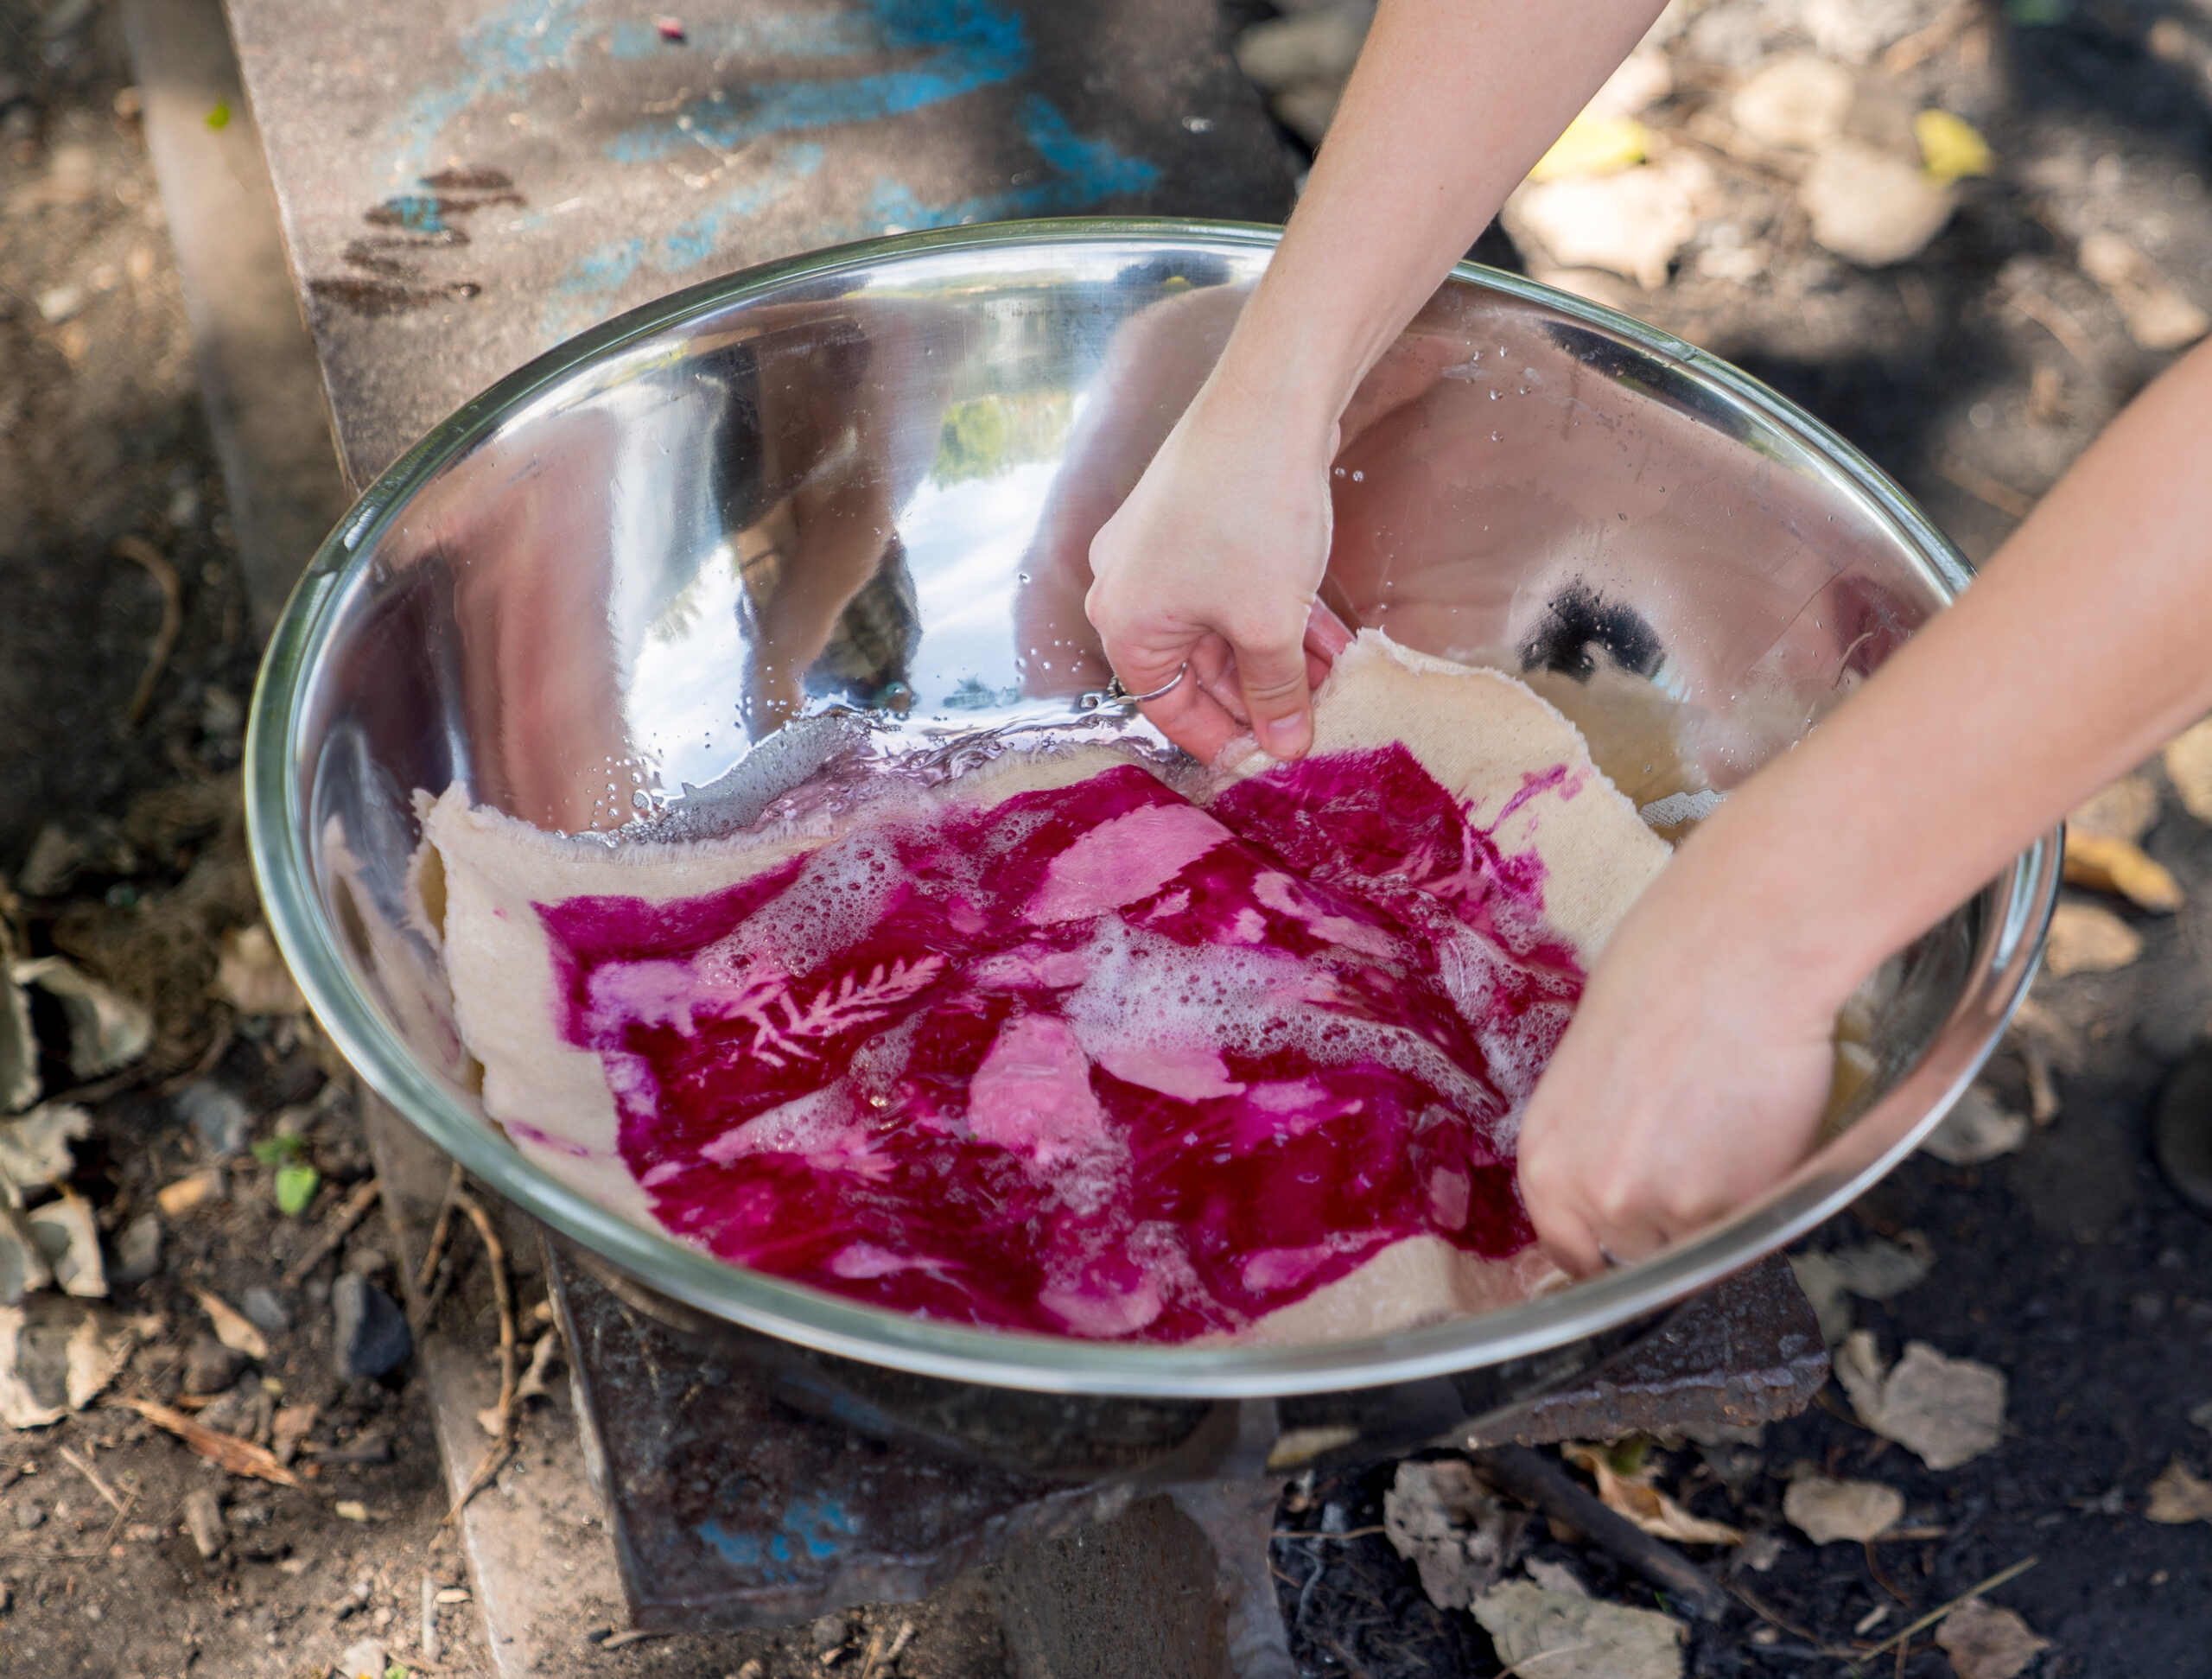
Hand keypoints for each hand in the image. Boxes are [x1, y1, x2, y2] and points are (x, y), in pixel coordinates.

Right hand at [1086, 385, 1350, 764]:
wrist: (1271, 399)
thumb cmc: (1253, 513)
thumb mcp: (1271, 625)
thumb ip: (1277, 693)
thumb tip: (1284, 746)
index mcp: (1124, 622)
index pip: (1168, 709)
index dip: (1226, 739)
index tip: (1275, 759)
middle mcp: (1128, 585)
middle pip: (1196, 669)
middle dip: (1262, 694)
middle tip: (1318, 719)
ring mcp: (1159, 548)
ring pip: (1221, 627)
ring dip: (1278, 657)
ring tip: (1337, 679)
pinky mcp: (1195, 518)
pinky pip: (1231, 588)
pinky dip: (1274, 613)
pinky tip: (1329, 635)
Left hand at [1514, 829, 1848, 1274]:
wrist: (1737, 952)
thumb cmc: (1661, 980)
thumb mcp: (1589, 1072)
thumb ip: (1594, 1141)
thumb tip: (1619, 1179)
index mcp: (1543, 1161)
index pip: (1568, 1251)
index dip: (1609, 1245)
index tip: (1635, 1236)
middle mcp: (1592, 1197)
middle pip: (1637, 1256)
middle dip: (1669, 1224)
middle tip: (1700, 1162)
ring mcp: (1664, 1211)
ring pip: (1699, 1248)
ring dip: (1719, 1214)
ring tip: (1734, 1134)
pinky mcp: (1734, 1208)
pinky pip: (1751, 1230)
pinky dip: (1764, 1197)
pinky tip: (1763, 1132)